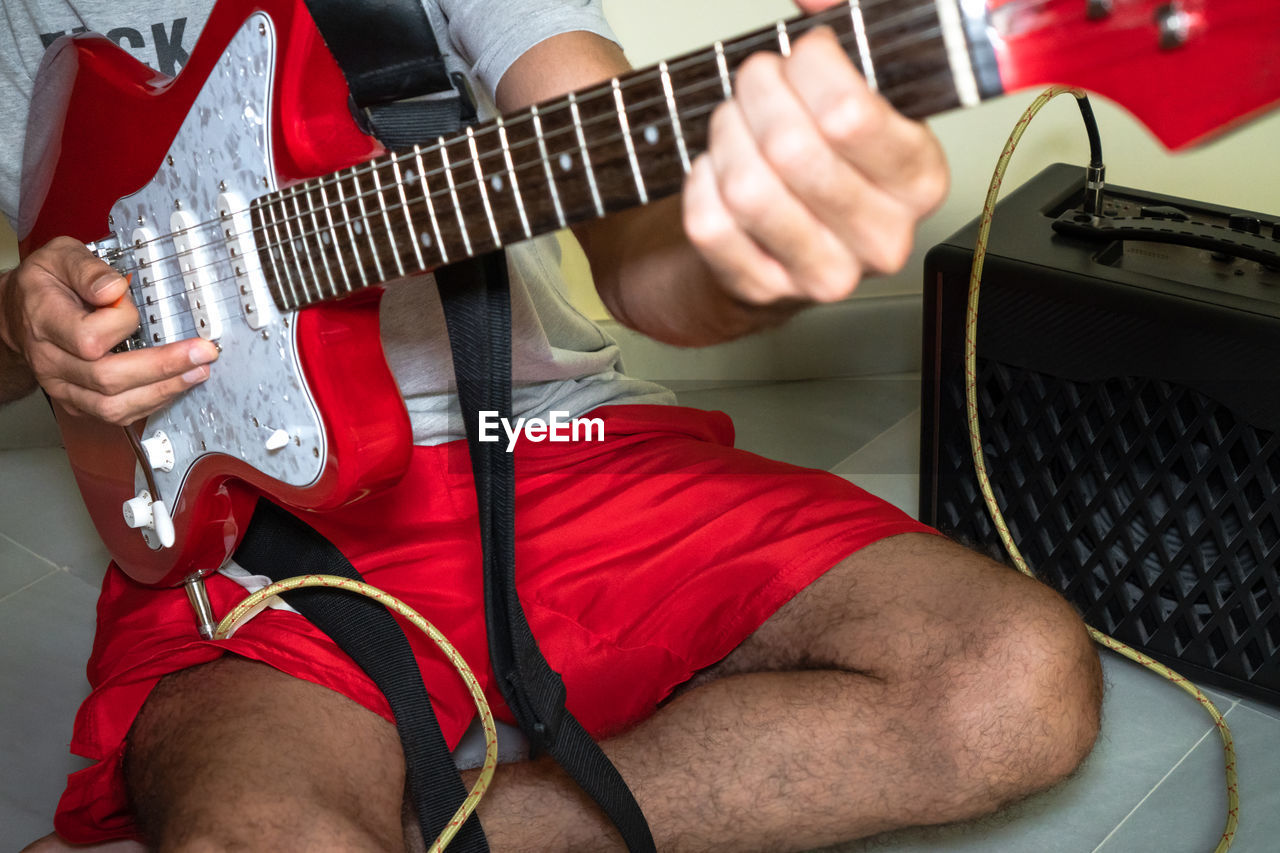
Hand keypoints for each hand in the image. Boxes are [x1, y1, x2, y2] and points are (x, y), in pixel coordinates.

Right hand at [0, 237, 218, 424]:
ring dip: (162, 391)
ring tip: (197, 372)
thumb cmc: (45, 284)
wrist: (20, 312)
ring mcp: (63, 386)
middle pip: (108, 379)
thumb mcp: (60, 257)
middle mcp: (51, 360)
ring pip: (113, 406)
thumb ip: (87, 269)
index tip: (137, 306)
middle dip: (163, 367)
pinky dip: (151, 402)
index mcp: (45, 321)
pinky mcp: (77, 402)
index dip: (122, 323)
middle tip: (201, 353)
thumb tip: (116, 288)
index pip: (88, 338)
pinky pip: (115, 414)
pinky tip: (176, 385)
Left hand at [682, 0, 948, 306]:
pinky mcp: (763, 291)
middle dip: (759, 95)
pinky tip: (719, 170)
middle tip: (757, 81)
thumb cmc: (828, 155)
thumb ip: (842, 31)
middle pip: (791, 149)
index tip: (805, 53)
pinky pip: (710, 223)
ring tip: (735, 123)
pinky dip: (701, 183)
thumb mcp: (855, 88)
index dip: (811, 68)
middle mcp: (881, 238)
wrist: (792, 241)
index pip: (850, 116)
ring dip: (727, 137)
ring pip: (746, 188)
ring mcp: (823, 274)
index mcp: (919, 179)